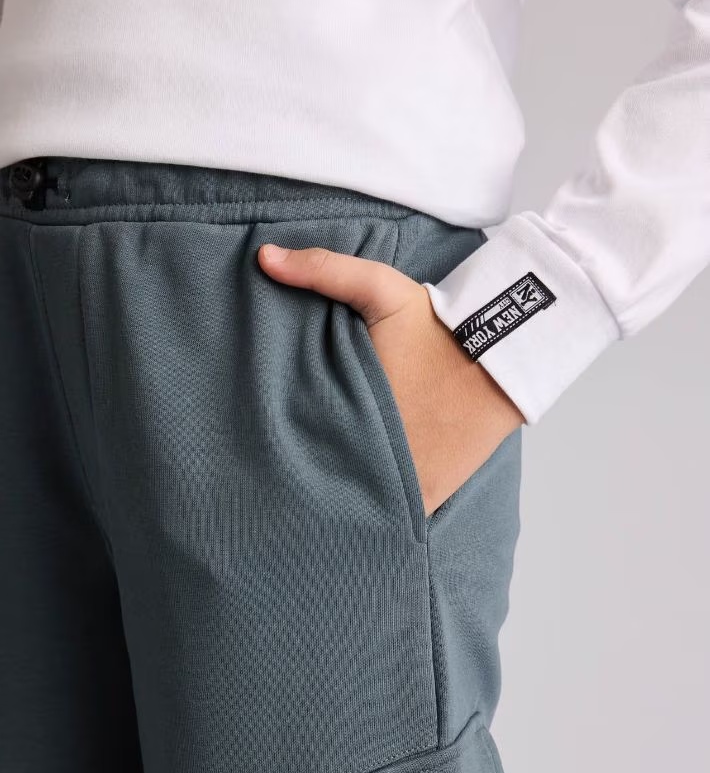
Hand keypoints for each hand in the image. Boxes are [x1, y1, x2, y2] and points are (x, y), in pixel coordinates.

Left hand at [257, 243, 524, 514]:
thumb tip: (263, 257)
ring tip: (316, 495)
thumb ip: (324, 272)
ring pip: (357, 505)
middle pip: (325, 483)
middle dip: (307, 478)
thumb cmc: (441, 327)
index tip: (265, 449)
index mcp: (351, 419)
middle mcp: (377, 462)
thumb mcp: (383, 292)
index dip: (280, 452)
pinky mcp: (429, 498)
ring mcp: (406, 487)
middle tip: (286, 475)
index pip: (298, 450)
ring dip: (342, 500)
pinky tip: (356, 512)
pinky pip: (391, 515)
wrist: (510, 357)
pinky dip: (376, 514)